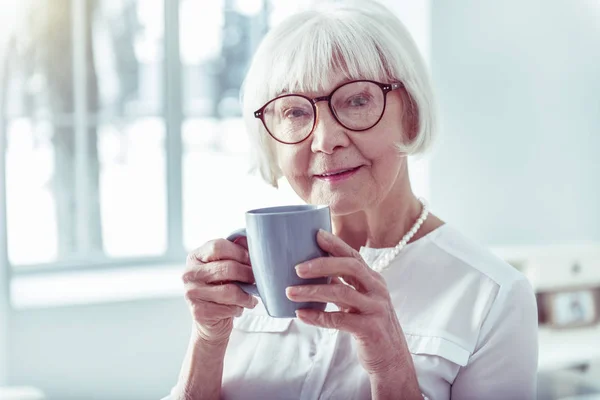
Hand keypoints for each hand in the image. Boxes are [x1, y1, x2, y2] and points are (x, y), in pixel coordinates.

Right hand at [183, 237, 257, 344]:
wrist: (210, 320)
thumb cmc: (221, 288)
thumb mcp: (227, 267)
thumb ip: (236, 252)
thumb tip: (248, 240)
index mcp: (195, 257)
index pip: (218, 247)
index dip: (239, 252)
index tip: (251, 260)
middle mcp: (189, 273)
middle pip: (226, 268)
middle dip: (247, 274)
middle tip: (256, 280)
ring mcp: (191, 293)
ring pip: (229, 291)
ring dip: (246, 295)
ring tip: (250, 297)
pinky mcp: (198, 312)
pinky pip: (228, 308)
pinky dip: (239, 308)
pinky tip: (238, 308)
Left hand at [285, 230, 415, 378]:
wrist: (391, 359)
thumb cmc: (370, 327)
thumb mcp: (359, 302)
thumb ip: (343, 285)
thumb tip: (313, 271)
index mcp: (373, 280)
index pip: (354, 256)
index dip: (336, 244)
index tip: (316, 234)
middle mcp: (377, 290)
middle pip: (350, 267)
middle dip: (322, 264)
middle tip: (297, 268)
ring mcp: (376, 309)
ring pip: (342, 293)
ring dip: (313, 291)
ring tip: (290, 292)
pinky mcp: (370, 329)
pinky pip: (340, 319)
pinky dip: (318, 316)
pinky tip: (302, 314)